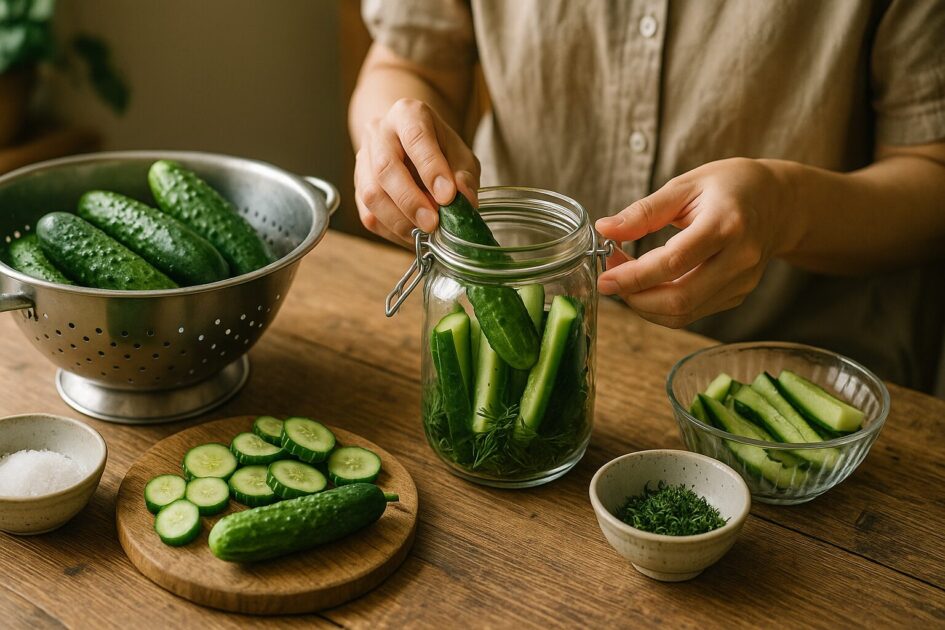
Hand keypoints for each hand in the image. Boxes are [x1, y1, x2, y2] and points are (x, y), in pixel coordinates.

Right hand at [354, 98, 480, 244]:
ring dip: (399, 220)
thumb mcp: (461, 155)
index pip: (415, 137)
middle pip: (385, 167)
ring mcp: (363, 159)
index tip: (448, 196)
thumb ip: (465, 175)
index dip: (431, 168)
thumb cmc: (440, 149)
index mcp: (407, 114)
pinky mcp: (358, 187)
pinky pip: (368, 214)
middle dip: (410, 200)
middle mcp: (379, 132)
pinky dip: (392, 231)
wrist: (410, 144)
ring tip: (425, 232)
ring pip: (371, 193)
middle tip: (433, 223)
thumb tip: (465, 201)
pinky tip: (413, 235)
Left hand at [595, 158, 802, 327]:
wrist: (780, 202)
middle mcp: (739, 259)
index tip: (605, 277)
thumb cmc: (730, 186)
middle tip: (611, 279)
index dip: (633, 276)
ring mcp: (742, 282)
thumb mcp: (685, 185)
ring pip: (684, 313)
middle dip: (635, 297)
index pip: (673, 262)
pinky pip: (693, 312)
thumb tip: (605, 229)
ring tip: (626, 280)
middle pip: (679, 299)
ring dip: (645, 305)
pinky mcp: (738, 295)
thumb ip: (644, 211)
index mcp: (726, 224)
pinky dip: (662, 306)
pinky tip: (649, 284)